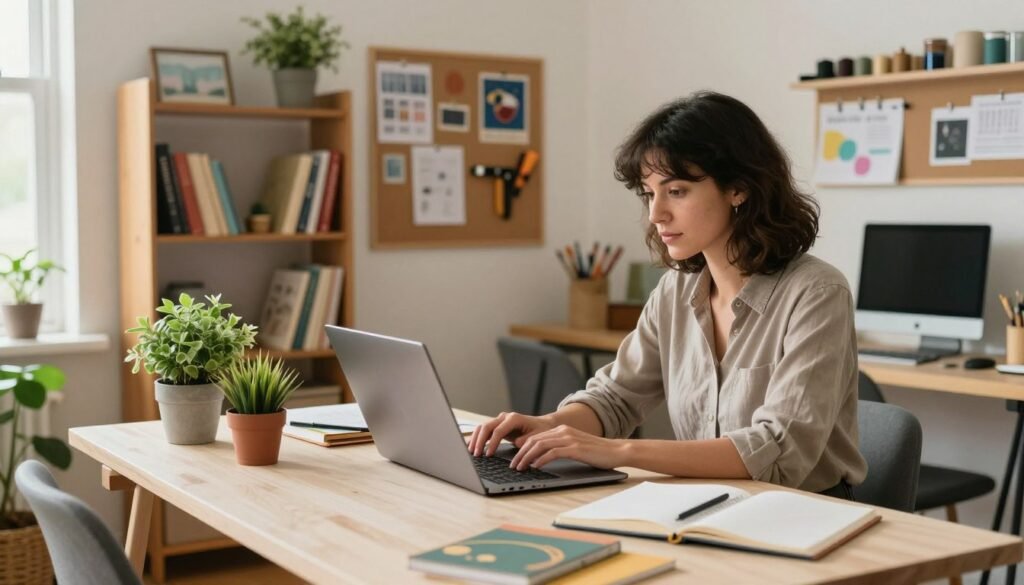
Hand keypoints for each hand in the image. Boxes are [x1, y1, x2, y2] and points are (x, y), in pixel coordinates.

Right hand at [468, 412, 555, 456]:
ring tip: (471, 452)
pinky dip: (477, 437)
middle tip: (476, 454)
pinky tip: (472, 446)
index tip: (488, 455)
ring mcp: (500, 420)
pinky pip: (484, 430)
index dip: (492, 443)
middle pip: (487, 426)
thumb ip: (525, 440)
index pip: (498, 431)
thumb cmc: (540, 430)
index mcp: (514, 418)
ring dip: (476, 439)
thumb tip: (516, 443)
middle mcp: (505, 417)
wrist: (542, 424)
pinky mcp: (497, 425)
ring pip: (483, 427)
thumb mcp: (536, 437)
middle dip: (480, 441)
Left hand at [509, 425, 627, 470]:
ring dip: (527, 457)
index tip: (515, 459)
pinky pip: (552, 452)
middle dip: (520, 453)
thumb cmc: (596, 452)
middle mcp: (563, 431)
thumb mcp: (575, 447)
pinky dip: (541, 459)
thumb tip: (540, 458)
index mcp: (562, 430)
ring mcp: (569, 439)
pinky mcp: (575, 448)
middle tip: (513, 465)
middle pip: (534, 440)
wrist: (616, 450)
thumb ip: (559, 448)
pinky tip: (536, 467)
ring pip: (540, 445)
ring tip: (520, 467)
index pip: (535, 437)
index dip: (522, 448)